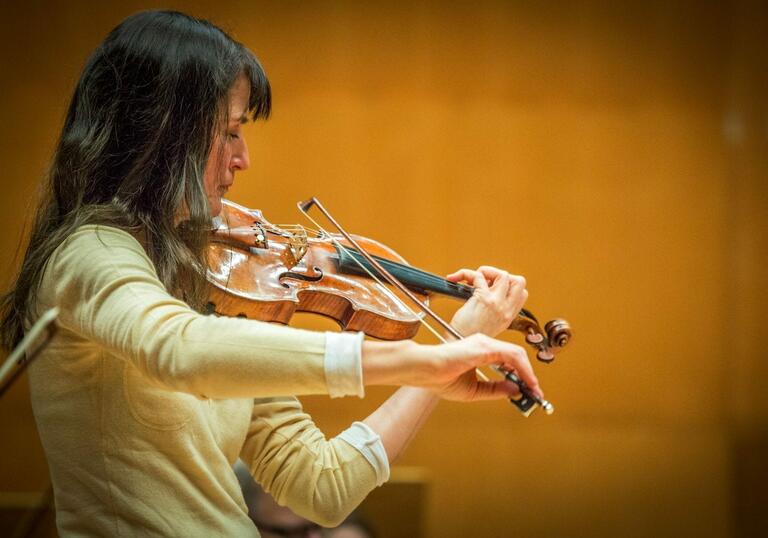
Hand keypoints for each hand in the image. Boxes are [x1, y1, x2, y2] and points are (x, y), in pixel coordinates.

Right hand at [415, 334, 541, 401]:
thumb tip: (516, 390)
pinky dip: (523, 369)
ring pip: (517, 354)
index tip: (530, 391)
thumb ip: (495, 389)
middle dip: (529, 376)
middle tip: (536, 393)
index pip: (508, 360)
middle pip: (516, 356)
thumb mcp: (474, 390)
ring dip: (529, 373)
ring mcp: (484, 343)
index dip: (522, 375)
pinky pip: (511, 355)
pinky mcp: (484, 347)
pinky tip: (527, 382)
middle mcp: (484, 344)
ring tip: (534, 390)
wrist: (424, 370)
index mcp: (480, 351)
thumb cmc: (440, 378)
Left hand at [446, 266, 527, 337]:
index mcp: (508, 316)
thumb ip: (494, 312)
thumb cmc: (466, 336)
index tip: (493, 286)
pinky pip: (479, 276)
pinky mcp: (483, 298)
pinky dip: (465, 273)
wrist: (457, 343)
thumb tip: (487, 292)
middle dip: (502, 275)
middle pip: (519, 281)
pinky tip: (457, 278)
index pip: (522, 293)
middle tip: (486, 281)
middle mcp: (506, 309)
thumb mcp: (489, 327)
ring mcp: (497, 303)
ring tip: (473, 279)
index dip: (509, 285)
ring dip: (486, 272)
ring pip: (503, 275)